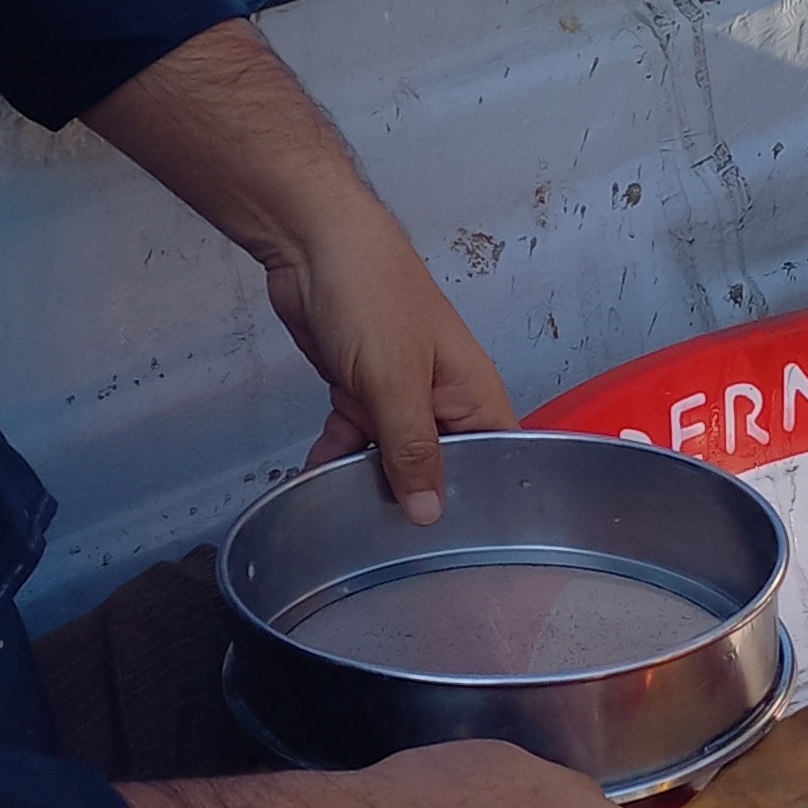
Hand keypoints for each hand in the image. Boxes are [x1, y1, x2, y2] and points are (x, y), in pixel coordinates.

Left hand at [82, 21, 518, 526]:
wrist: (312, 240)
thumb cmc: (372, 298)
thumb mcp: (396, 381)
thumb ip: (414, 450)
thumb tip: (430, 518)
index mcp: (473, 394)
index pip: (495, 468)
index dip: (482, 511)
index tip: (460, 564)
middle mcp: (442, 400)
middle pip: (440, 471)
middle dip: (415, 508)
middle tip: (393, 566)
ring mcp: (398, 394)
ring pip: (391, 459)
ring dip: (367, 489)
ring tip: (345, 537)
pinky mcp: (358, 389)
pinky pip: (354, 441)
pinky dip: (336, 462)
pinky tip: (311, 490)